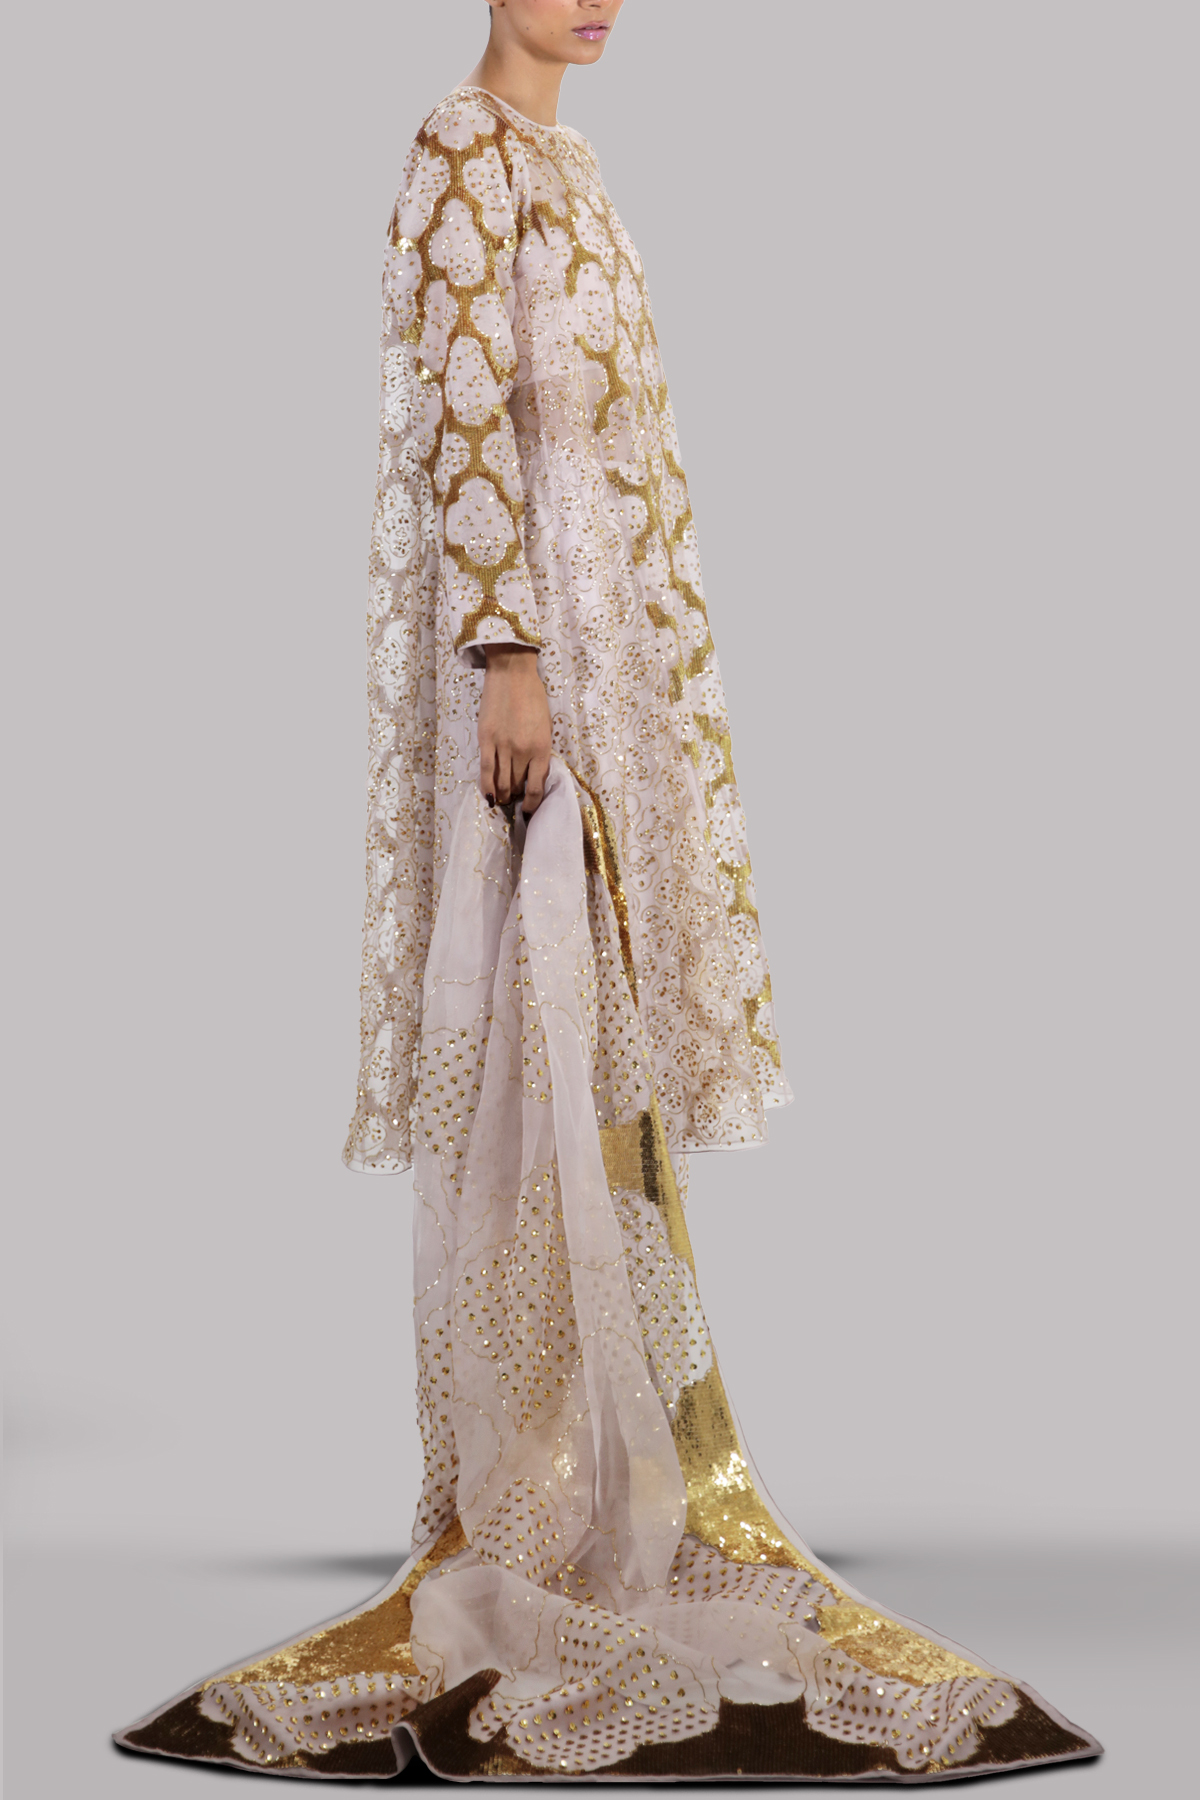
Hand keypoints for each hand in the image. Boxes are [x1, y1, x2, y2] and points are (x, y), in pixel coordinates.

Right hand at [478, 645, 551, 813]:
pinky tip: (489, 797)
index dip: (532, 803)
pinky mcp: (485, 740)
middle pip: (517, 786)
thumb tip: (533, 775)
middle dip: (516, 796)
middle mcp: (523, 751)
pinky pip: (485, 770)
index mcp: (542, 748)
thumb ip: (541, 751)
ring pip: (500, 782)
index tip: (529, 808)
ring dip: (501, 794)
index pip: (537, 787)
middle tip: (514, 799)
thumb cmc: (533, 698)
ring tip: (502, 798)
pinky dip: (486, 787)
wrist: (512, 674)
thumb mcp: (546, 727)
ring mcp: (502, 746)